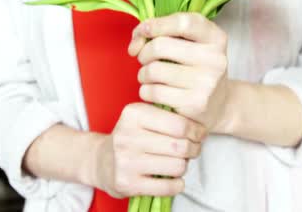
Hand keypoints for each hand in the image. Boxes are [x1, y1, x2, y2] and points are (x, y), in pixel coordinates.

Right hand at [91, 103, 206, 197]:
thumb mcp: (143, 116)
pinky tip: (174, 179)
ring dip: (184, 166)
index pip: (179, 124)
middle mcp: (127, 136)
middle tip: (193, 149)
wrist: (101, 161)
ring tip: (179, 162)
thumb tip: (200, 127)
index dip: (196, 131)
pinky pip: (168, 187)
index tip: (199, 134)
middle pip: (180, 146)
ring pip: (177, 166)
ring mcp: (126, 161)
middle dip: (194, 149)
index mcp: (134, 114)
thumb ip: (168, 115)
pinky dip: (178, 184)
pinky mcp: (127, 183)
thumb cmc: (132, 137)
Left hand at [128, 13, 230, 132]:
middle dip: (144, 53)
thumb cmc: (196, 69)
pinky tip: (155, 92)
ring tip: (151, 77)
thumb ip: (163, 33)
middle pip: (160, 46)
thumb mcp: (192, 44)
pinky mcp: (195, 103)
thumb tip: (135, 46)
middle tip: (146, 60)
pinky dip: (146, 91)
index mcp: (216, 38)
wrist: (219, 104)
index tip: (144, 31)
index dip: (156, 24)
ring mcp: (207, 82)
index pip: (183, 23)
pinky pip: (153, 92)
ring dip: (143, 74)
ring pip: (153, 71)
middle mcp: (215, 58)